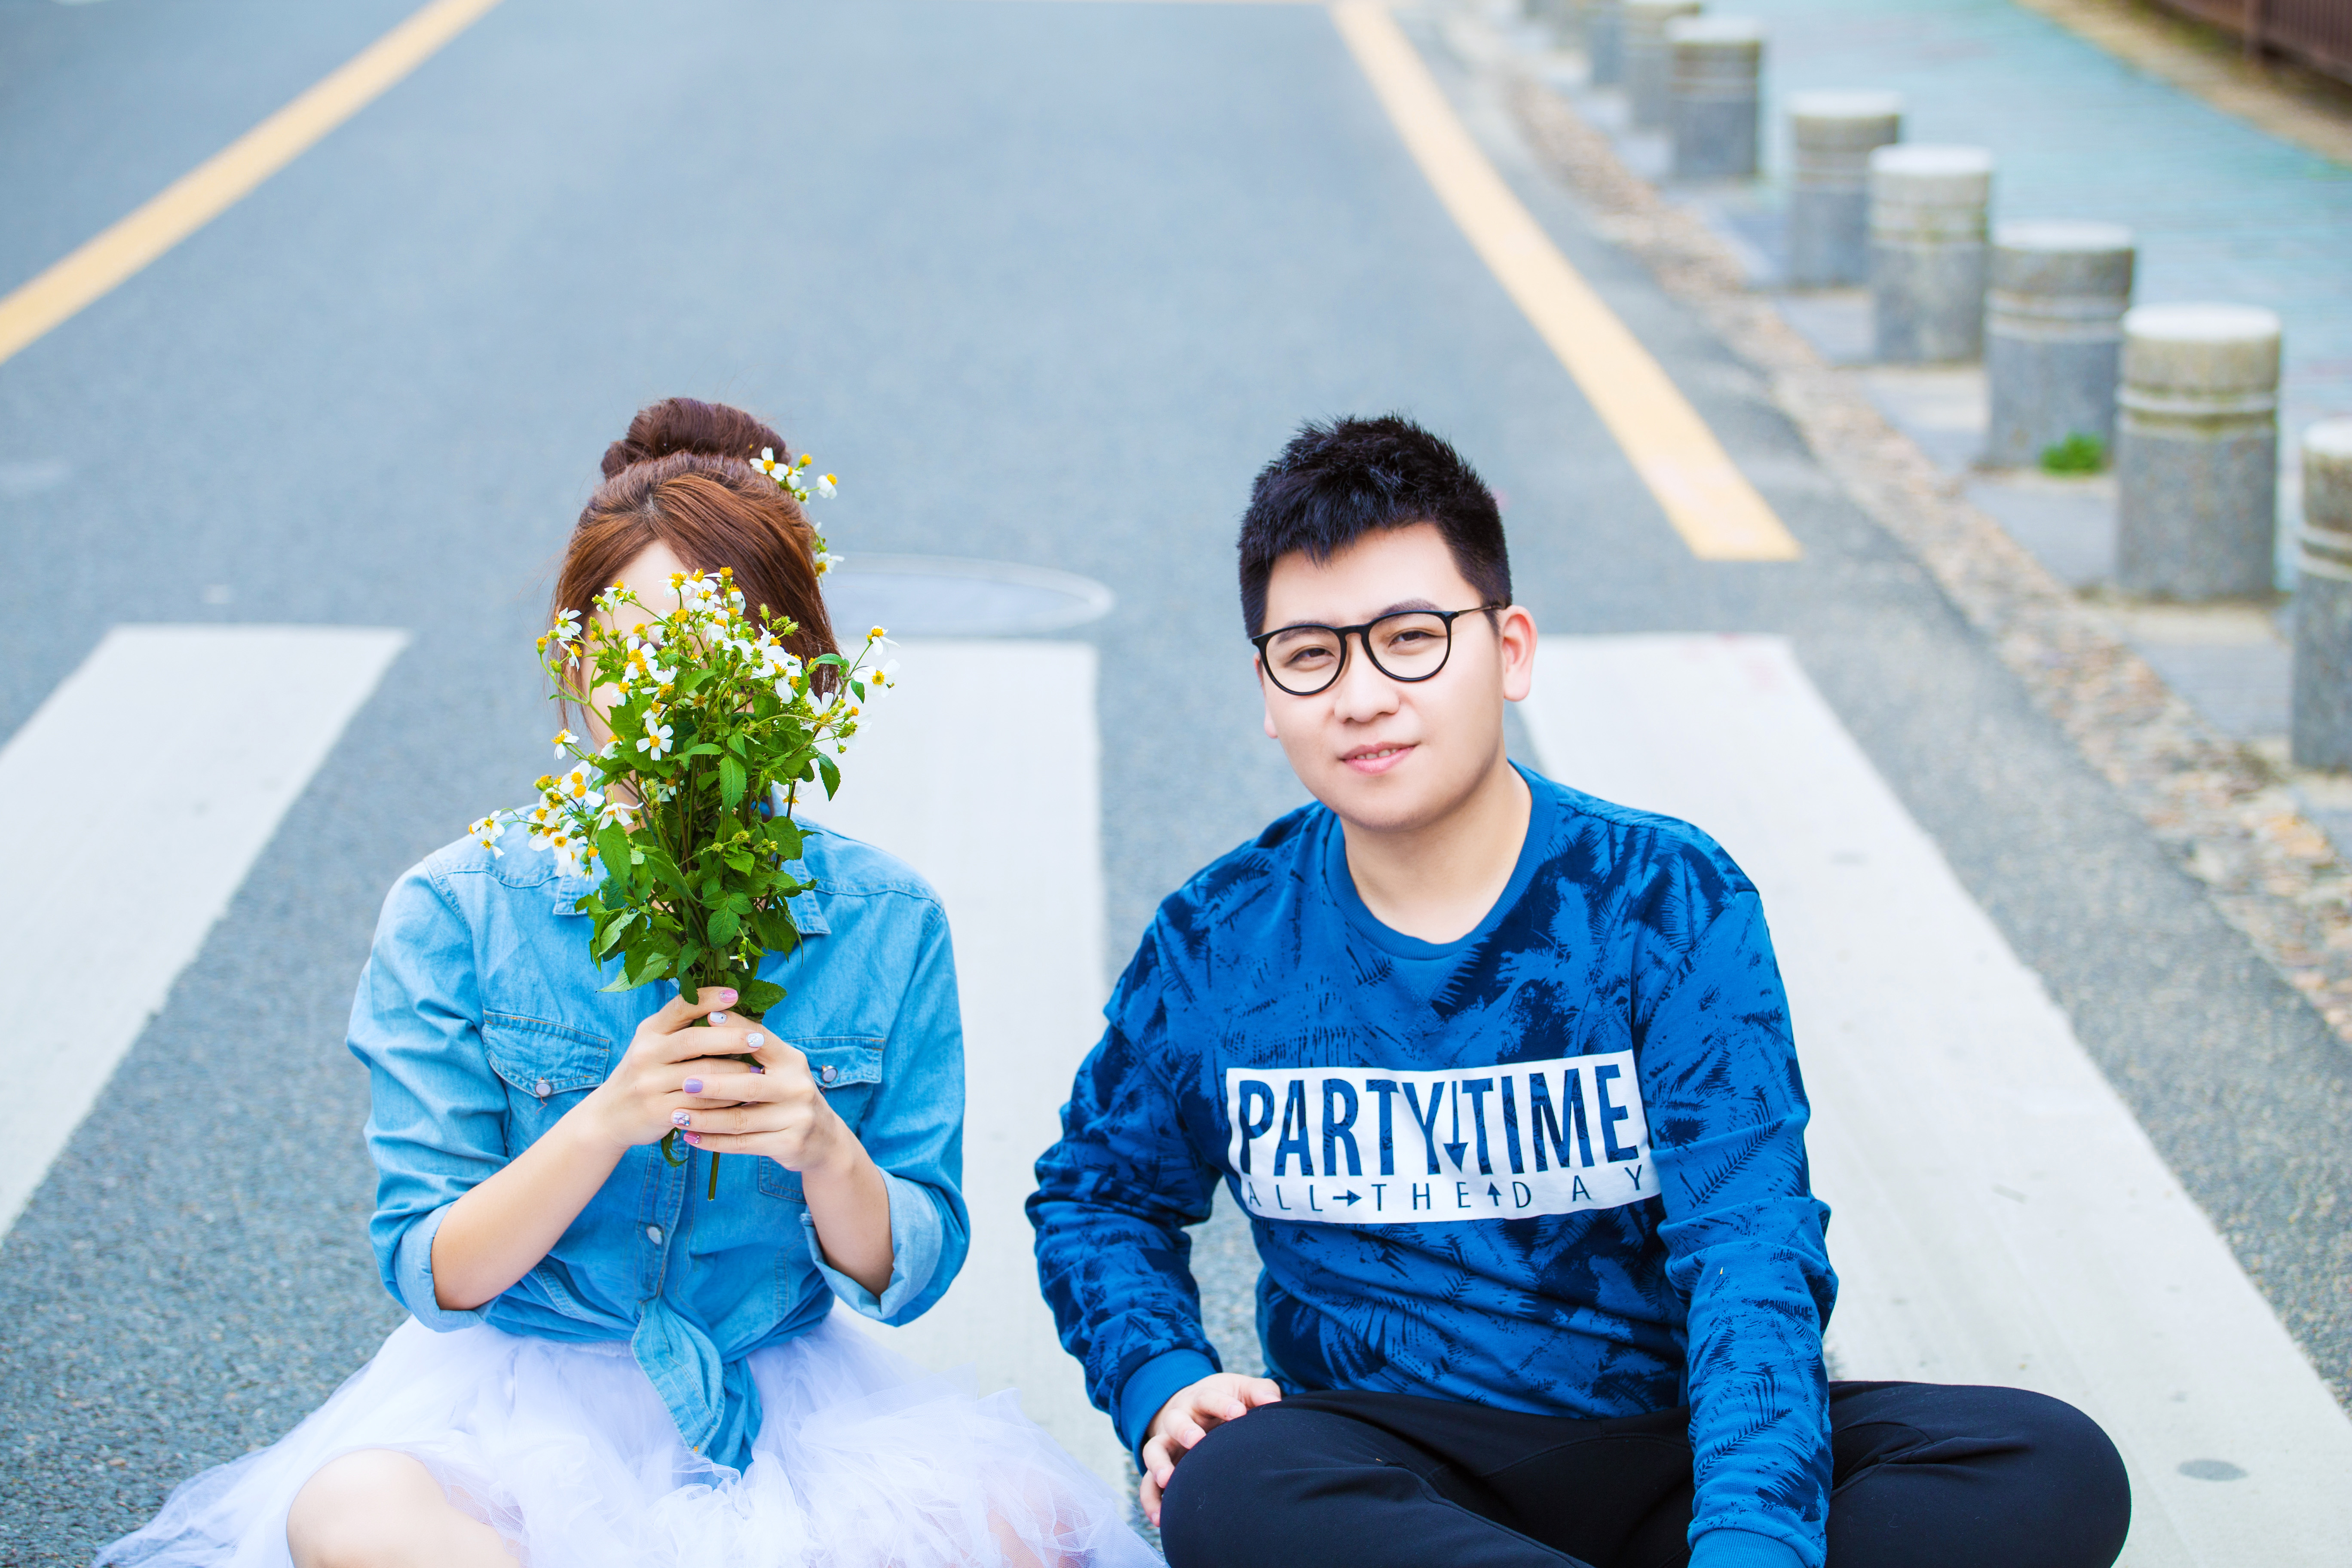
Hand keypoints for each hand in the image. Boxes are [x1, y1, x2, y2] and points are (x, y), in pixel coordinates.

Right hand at [575, 986, 765, 1153]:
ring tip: (758, 1070)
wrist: (609, 1116)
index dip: (708, 998)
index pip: (680, 1006)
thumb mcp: (653, 1044)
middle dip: (731, 1038)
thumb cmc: (645, 1073)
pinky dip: (724, 1101)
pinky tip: (741, 1097)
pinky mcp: (656, 1111)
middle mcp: (646, 1053)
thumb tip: (730, 1009)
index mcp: (650, 1030)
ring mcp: (650, 1083)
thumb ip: (681, 1028)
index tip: (735, 995)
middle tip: (758, 1038)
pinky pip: (700, 1105)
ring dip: (734, 1073)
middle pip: (694, 1040)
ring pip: (702, 1075)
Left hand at [670, 1033, 855, 1177]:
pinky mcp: (788, 1145)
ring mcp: (796, 1118)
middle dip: (713, 1084)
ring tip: (677, 1115)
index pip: (761, 1040)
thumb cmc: (787, 1095)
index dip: (735, 1029)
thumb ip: (752, 1049)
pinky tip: (691, 1137)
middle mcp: (797, 1087)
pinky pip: (743, 1144)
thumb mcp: (780, 1068)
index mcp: (792, 1061)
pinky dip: (713, 1142)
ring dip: (705, 1118)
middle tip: (683, 1082)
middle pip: (749, 1085)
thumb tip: (709, 1017)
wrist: (823, 1139)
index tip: (705, 1019)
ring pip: (741, 1120)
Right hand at [1138, 1373, 1281, 1525]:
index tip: (1239, 1413)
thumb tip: (1273, 1402)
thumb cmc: (1224, 1402)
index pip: (1208, 1398)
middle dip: (1185, 1430)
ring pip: (1154, 1450)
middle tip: (1196, 1441)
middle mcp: (1179, 1419)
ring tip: (1166, 1480)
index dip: (1222, 1405)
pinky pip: (1148, 1484)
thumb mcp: (1240, 1390)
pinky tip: (1160, 1517)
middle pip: (1176, 1421)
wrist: (1192, 1408)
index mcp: (1200, 1399)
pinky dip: (1151, 1500)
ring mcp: (1167, 1444)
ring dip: (1159, 1464)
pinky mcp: (1161, 1467)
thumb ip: (1259, 1392)